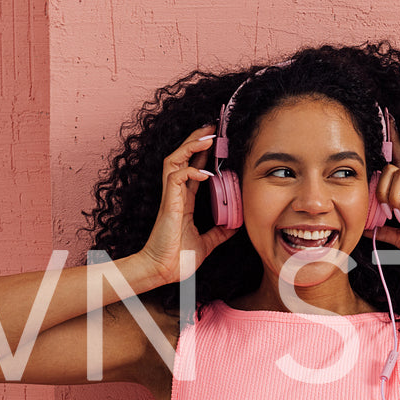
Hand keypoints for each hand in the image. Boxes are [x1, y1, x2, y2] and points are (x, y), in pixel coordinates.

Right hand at [137, 126, 236, 283]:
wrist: (162, 271)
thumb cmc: (178, 259)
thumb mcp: (207, 243)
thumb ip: (219, 232)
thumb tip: (236, 225)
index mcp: (184, 201)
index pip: (193, 169)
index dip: (203, 154)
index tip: (217, 142)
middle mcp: (176, 194)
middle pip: (182, 157)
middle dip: (196, 140)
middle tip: (213, 127)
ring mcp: (171, 197)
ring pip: (175, 160)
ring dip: (191, 147)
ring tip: (208, 137)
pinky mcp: (169, 204)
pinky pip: (176, 178)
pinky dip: (190, 171)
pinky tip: (204, 173)